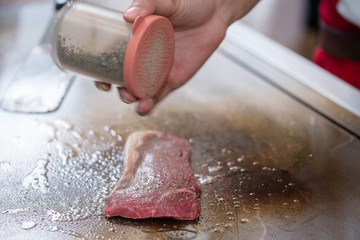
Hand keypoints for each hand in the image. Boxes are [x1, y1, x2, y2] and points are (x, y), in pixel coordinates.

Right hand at [96, 0, 257, 114]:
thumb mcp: (166, 1)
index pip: (113, 60)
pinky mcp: (174, 78)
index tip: (100, 81)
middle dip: (119, 91)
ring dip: (134, 100)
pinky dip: (150, 104)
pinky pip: (159, 95)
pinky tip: (145, 106)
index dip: (103, 73)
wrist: (214, 11)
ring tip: (135, 99)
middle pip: (125, 80)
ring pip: (141, 91)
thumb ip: (148, 4)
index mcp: (136, 41)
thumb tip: (128, 15)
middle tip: (122, 91)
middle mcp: (144, 58)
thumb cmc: (189, 4)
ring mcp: (158, 70)